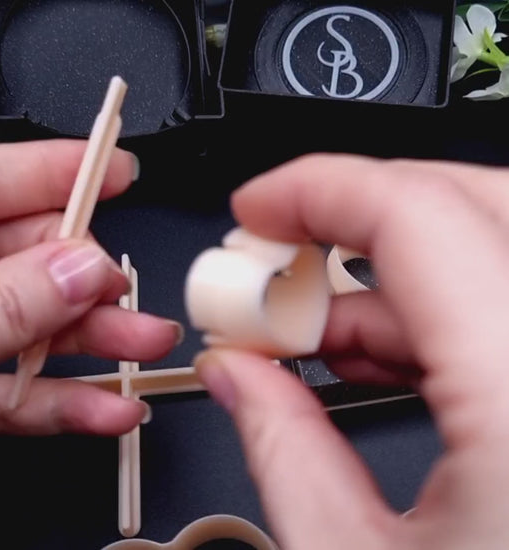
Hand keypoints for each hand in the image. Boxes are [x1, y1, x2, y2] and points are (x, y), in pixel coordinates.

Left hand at [0, 140, 180, 441]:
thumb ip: (0, 307)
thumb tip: (83, 271)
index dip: (54, 169)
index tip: (117, 168)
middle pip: (18, 256)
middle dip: (85, 278)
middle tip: (125, 293)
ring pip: (25, 325)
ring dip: (91, 342)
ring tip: (147, 347)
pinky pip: (10, 386)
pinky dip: (60, 399)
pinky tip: (107, 408)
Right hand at [195, 154, 508, 548]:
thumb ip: (280, 447)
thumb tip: (235, 372)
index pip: (415, 211)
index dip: (316, 189)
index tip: (254, 209)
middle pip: (470, 200)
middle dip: (355, 212)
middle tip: (282, 252)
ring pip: (490, 246)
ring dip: (388, 274)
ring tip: (316, 328)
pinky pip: (504, 302)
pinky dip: (437, 310)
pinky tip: (383, 352)